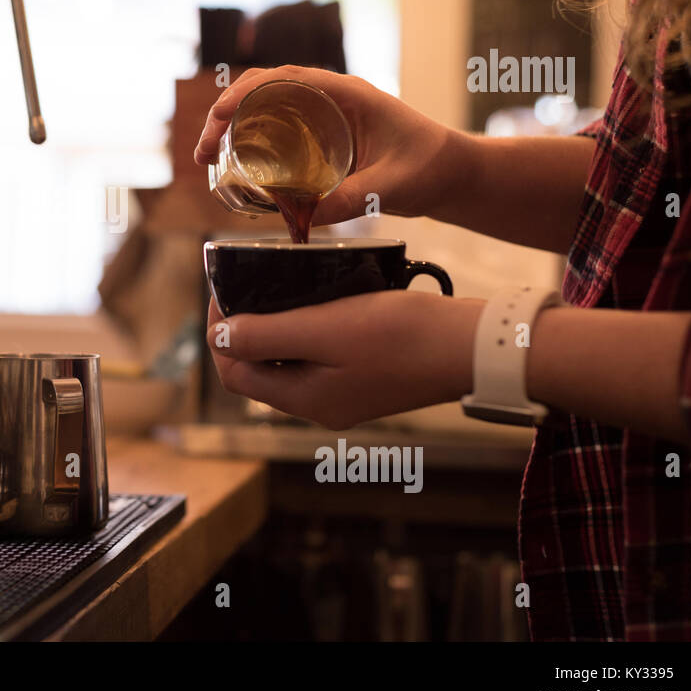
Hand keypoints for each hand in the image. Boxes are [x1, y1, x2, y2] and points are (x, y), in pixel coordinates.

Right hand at [193, 64, 467, 224]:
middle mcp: (328, 98)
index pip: (283, 78)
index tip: (219, 116)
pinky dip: (249, 144)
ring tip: (207, 160)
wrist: (453, 173)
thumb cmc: (431, 166)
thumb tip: (307, 219)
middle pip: (262, 91)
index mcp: (345, 93)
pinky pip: (276, 133)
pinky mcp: (320, 139)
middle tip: (202, 152)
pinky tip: (236, 170)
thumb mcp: (394, 185)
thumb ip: (355, 198)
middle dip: (224, 114)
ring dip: (231, 130)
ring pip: (264, 111)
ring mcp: (323, 117)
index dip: (244, 92)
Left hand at [206, 293, 483, 427]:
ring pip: (288, 362)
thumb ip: (267, 336)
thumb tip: (217, 338)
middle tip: (245, 284)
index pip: (235, 375)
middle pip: (259, 370)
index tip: (224, 291)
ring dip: (274, 327)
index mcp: (305, 400)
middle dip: (243, 330)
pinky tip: (315, 300)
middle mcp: (321, 406)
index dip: (220, 334)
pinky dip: (306, 329)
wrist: (473, 345)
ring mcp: (345, 394)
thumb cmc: (401, 335)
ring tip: (275, 286)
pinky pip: (318, 356)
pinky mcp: (367, 378)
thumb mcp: (325, 329)